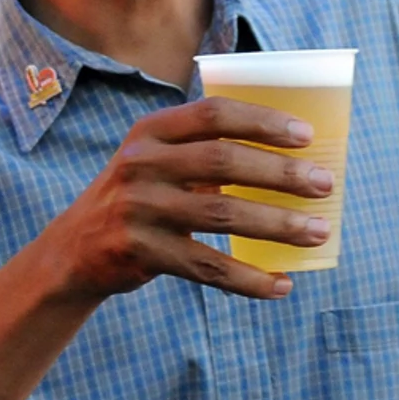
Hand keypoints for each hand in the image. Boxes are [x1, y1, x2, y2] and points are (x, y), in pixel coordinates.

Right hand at [34, 97, 332, 302]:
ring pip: (222, 214)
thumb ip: (203, 152)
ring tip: (318, 233)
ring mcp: (139, 209)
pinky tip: (282, 285)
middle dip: (281, 172)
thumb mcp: (155, 162)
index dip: (262, 121)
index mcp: (151, 132)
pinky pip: (207, 267)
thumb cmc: (138, 199)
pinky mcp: (141, 252)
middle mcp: (141, 164)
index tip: (306, 134)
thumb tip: (291, 158)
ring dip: (278, 224)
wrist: (73, 251)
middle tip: (325, 184)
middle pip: (223, 161)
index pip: (213, 114)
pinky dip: (249, 279)